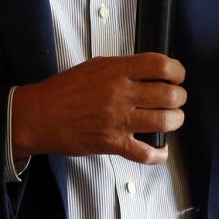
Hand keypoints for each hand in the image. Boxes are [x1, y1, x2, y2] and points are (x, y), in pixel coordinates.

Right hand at [11, 53, 185, 164]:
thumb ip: (122, 69)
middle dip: (179, 97)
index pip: (160, 65)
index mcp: (116, 71)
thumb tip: (148, 72)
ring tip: (172, 119)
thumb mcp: (94, 67)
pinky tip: (161, 150)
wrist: (39, 115)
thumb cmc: (63, 91)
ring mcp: (118, 120)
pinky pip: (145, 153)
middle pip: (169, 94)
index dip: (177, 71)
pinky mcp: (112, 143)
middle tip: (177, 99)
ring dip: (175, 121)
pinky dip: (159, 154)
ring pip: (164, 121)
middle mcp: (121, 94)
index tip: (178, 76)